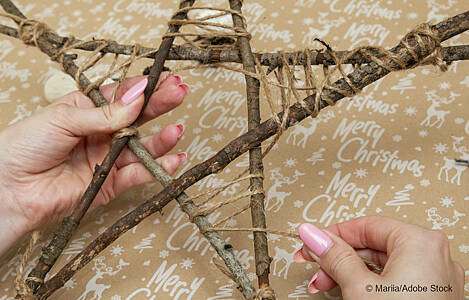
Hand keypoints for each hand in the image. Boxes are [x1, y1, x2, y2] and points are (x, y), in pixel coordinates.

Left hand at [0, 74, 189, 254]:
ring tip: (177, 130)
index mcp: (87, 110)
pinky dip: (157, 167)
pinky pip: (138, 174)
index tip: (165, 78)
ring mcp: (107, 158)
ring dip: (162, 140)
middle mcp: (101, 133)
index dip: (144, 88)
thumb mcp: (64, 118)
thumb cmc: (25, 146)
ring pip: (142, 147)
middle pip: (138, 118)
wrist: (9, 188)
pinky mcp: (110, 183)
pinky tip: (174, 159)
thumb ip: (105, 113)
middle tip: (180, 94)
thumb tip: (137, 97)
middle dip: (160, 106)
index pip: (122, 95)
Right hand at [294, 216, 464, 298]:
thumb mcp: (359, 287)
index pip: (366, 225)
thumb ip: (334, 256)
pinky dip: (369, 284)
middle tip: (314, 265)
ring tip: (325, 284)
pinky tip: (349, 292)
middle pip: (372, 246)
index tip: (312, 241)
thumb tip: (315, 235)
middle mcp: (434, 256)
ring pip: (381, 264)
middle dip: (337, 258)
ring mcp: (435, 278)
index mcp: (421, 242)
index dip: (333, 234)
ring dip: (348, 273)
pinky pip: (394, 279)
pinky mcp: (431, 295)